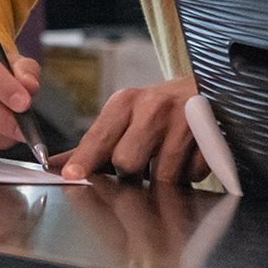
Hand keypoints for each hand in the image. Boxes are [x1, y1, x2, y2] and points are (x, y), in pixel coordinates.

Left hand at [50, 76, 207, 183]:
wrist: (208, 89)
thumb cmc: (157, 110)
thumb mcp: (124, 115)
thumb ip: (93, 144)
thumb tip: (57, 166)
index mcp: (126, 101)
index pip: (100, 136)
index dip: (85, 160)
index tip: (72, 175)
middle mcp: (153, 107)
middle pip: (127, 162)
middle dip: (131, 172)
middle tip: (141, 162)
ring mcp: (183, 121)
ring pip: (160, 176)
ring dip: (161, 178)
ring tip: (166, 157)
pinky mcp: (210, 138)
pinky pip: (191, 176)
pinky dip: (189, 175)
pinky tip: (189, 156)